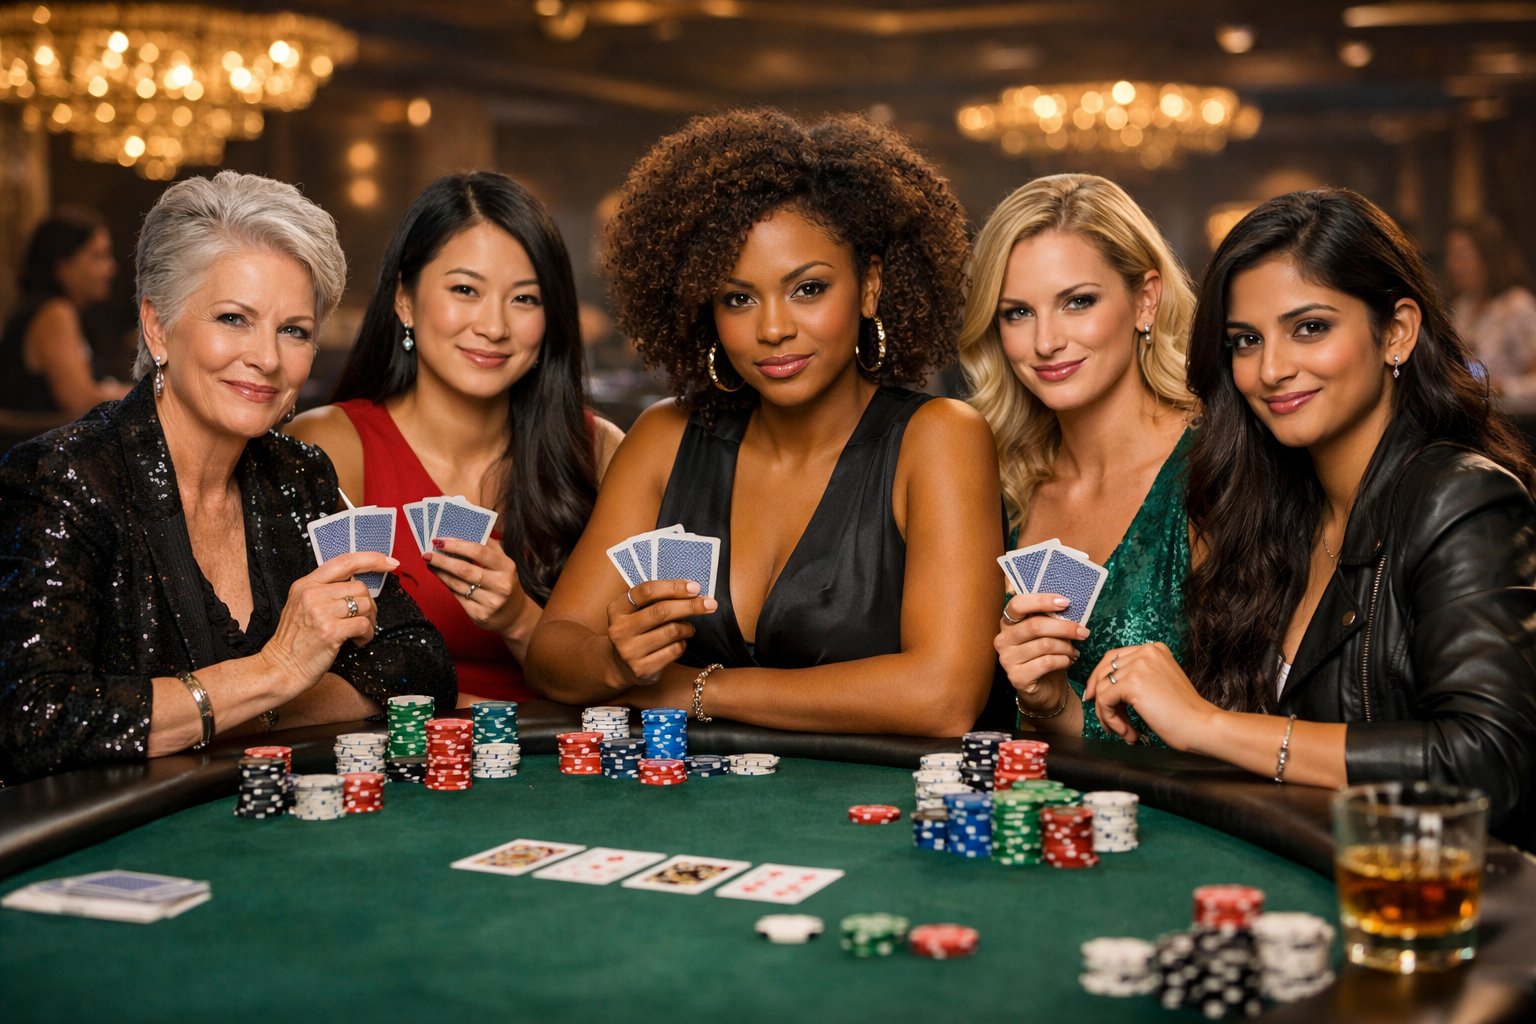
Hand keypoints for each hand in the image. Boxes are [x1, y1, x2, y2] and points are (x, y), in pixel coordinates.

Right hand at [260, 551, 392, 691]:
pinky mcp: (330, 631)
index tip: (389, 562)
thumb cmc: (294, 641)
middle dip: (368, 605)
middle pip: (359, 587)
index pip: (344, 562)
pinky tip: (357, 641)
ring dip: (368, 621)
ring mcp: (320, 612)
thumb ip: (324, 591)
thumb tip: (357, 585)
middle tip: (362, 620)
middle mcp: (311, 594)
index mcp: (305, 584)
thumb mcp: (301, 606)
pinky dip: (367, 634)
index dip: (371, 559)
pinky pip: (364, 624)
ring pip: (364, 605)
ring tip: (358, 632)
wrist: (280, 668)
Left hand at [424, 537, 530, 637]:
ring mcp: (490, 602)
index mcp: (507, 567)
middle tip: (427, 553)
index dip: (457, 544)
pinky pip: (457, 596)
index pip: (479, 551)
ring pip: (457, 584)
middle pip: (464, 569)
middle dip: (442, 560)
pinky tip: (441, 576)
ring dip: (440, 572)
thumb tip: (464, 532)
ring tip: (430, 563)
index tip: (440, 540)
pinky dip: (447, 584)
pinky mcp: (480, 615)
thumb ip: (488, 548)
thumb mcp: (504, 564)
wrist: (514, 615)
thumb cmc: (504, 582)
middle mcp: (500, 585)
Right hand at [606, 579, 716, 684]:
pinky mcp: (642, 669)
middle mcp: (619, 630)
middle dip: (690, 606)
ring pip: (671, 632)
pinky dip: (683, 644)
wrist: (620, 665)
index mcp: (617, 608)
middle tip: (711, 604)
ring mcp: (629, 651)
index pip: (647, 591)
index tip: (696, 587)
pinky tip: (679, 643)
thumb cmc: (638, 630)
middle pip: (661, 611)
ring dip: (688, 627)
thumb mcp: (638, 611)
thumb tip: (693, 590)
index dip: (673, 587)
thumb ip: (657, 599)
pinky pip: (674, 651)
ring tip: (690, 628)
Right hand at [996, 592, 1085, 714]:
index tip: (1065, 602)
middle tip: (1083, 632)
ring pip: (1044, 645)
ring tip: (1075, 651)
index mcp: (1008, 622)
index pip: (1018, 604)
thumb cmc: (1046, 655)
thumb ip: (1050, 620)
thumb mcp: (1048, 633)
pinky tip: (1069, 661)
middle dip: (1064, 627)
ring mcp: (1007, 659)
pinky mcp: (1017, 677)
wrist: (1044, 688)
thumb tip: (1069, 609)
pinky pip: (1047, 663)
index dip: (1041, 600)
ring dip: (1066, 647)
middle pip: (1035, 626)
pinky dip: (1063, 660)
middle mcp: (1003, 639)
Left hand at [1081, 641, 1212, 747]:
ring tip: (1124, 732)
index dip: (1099, 679)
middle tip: (1106, 721)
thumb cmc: (1183, 713)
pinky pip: (1104, 701)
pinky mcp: (1132, 683)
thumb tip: (1099, 688)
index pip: (1113, 658)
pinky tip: (1127, 733)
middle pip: (1104, 671)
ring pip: (1101, 689)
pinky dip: (1110, 719)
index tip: (1095, 698)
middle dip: (1101, 698)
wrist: (1200, 725)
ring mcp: (1138, 665)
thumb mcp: (1159, 684)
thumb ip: (1136, 678)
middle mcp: (1145, 651)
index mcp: (1154, 649)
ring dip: (1108, 715)